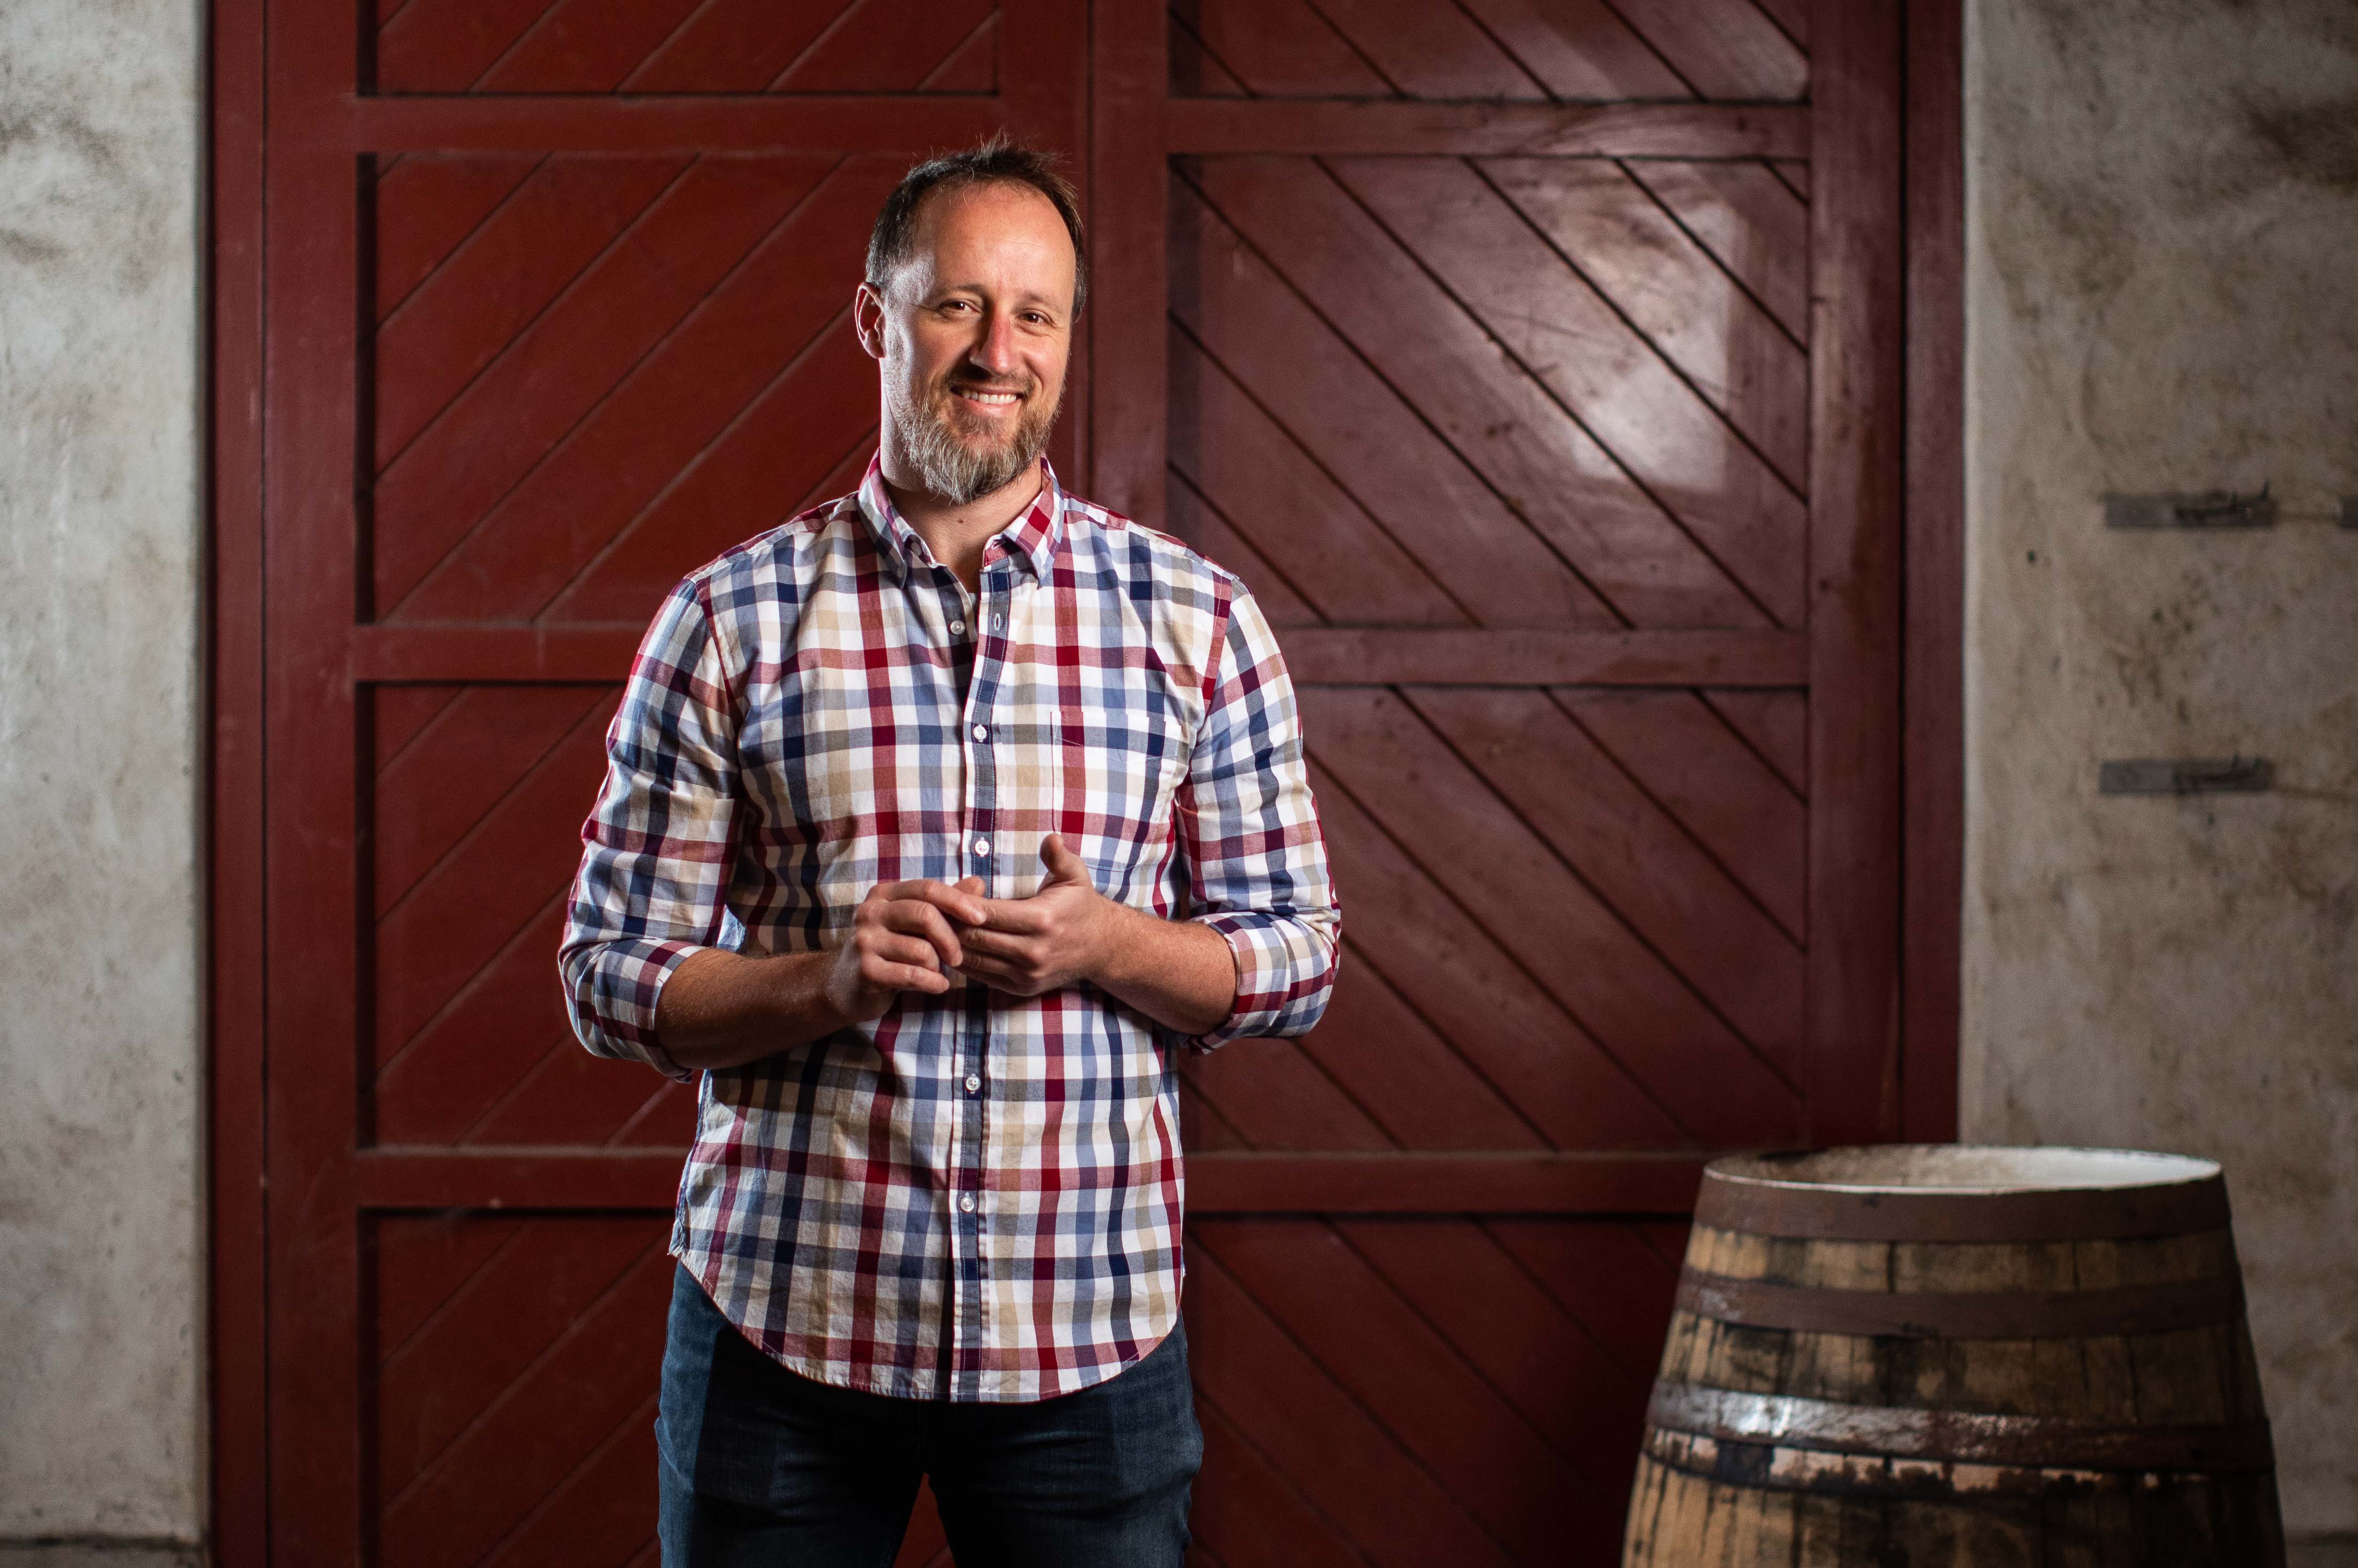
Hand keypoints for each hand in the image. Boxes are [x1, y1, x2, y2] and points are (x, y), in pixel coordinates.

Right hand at [823, 877, 989, 1022]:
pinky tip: (937, 986)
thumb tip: (978, 883)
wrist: (845, 988)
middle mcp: (870, 912)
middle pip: (925, 915)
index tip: (981, 918)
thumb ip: (943, 904)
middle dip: (950, 939)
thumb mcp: (913, 924)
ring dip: (938, 966)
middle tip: (957, 958)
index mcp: (883, 894)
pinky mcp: (866, 971)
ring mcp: (864, 941)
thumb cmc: (888, 951)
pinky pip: (913, 975)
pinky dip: (934, 983)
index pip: (927, 888)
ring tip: (934, 972)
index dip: (958, 901)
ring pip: (922, 949)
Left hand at [954, 835, 1123, 997]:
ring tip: (938, 927)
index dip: (961, 903)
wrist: (1101, 947)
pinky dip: (964, 960)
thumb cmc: (1080, 905)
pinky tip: (955, 945)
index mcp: (1040, 920)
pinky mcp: (1021, 988)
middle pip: (973, 938)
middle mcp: (1032, 951)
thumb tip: (1050, 838)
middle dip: (950, 923)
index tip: (947, 893)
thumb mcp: (1074, 876)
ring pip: (972, 959)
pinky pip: (981, 975)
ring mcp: (1026, 974)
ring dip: (952, 943)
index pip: (986, 913)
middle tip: (934, 909)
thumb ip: (1058, 856)